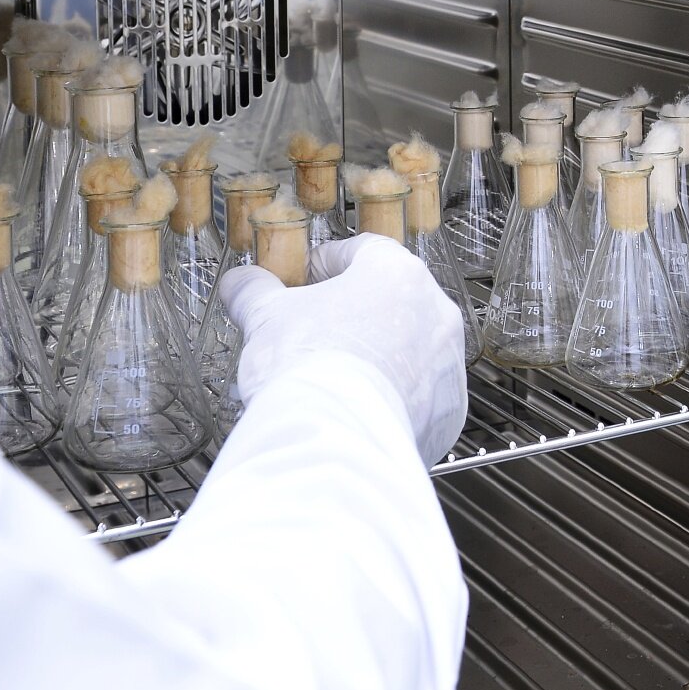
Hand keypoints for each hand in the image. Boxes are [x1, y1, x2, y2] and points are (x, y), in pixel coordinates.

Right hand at [216, 236, 469, 462]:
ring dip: (375, 356)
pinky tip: (357, 408)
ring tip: (333, 378)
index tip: (306, 279)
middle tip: (315, 331)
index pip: (362, 251)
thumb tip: (241, 283)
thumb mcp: (267, 318)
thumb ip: (254, 292)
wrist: (334, 438)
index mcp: (397, 273)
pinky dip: (393, 398)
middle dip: (351, 314)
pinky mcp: (447, 409)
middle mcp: (435, 311)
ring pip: (407, 349)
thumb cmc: (307, 366)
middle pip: (388, 301)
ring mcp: (447, 362)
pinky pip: (419, 394)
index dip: (327, 264)